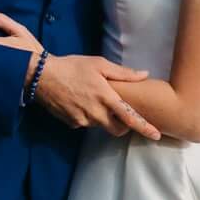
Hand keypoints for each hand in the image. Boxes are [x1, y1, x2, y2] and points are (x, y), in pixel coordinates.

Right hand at [0, 11, 159, 140]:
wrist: (42, 76)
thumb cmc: (72, 66)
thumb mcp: (99, 64)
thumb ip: (123, 73)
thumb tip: (144, 74)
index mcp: (106, 98)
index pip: (130, 118)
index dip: (145, 128)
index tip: (157, 135)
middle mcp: (96, 113)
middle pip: (117, 129)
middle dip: (122, 125)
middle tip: (120, 112)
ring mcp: (83, 120)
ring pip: (101, 125)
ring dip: (103, 117)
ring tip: (93, 99)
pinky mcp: (72, 123)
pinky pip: (85, 123)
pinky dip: (88, 116)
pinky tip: (80, 102)